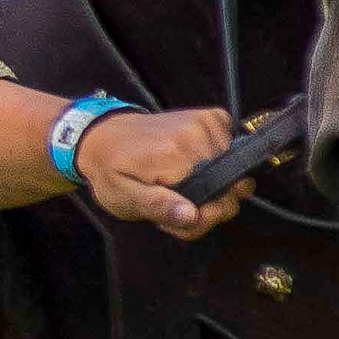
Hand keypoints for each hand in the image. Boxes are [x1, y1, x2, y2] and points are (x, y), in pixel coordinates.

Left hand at [76, 105, 243, 236]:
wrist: (104, 135)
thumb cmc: (110, 169)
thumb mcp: (123, 196)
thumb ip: (159, 206)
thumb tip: (194, 215)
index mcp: (176, 152)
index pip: (219, 201)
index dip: (200, 219)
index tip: (172, 220)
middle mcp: (198, 132)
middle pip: (231, 189)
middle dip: (205, 208)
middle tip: (171, 208)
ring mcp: (209, 122)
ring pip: (234, 175)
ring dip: (208, 191)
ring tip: (175, 190)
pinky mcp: (214, 118)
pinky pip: (232, 152)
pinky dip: (215, 167)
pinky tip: (189, 172)